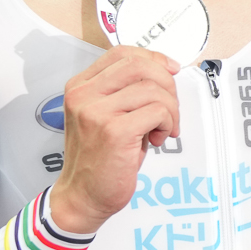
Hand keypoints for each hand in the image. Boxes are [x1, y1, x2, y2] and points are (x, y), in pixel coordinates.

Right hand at [48, 46, 180, 234]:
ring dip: (170, 110)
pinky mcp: (113, 131)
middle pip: (140, 65)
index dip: (153, 58)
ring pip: (153, 89)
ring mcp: (95, 111)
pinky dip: (166, 123)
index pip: (122, 54)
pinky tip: (156, 139)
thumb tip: (165, 69)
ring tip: (161, 129)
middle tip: (169, 109)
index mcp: (80, 86)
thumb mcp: (107, 115)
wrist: (83, 195)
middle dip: (166, 84)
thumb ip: (126, 90)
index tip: (170, 71)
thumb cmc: (100, 157)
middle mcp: (83, 95)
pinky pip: (157, 111)